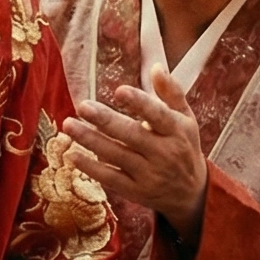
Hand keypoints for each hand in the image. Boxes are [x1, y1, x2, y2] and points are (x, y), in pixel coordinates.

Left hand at [63, 68, 207, 247]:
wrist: (191, 193)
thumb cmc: (184, 146)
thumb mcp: (186, 119)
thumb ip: (171, 92)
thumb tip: (156, 66)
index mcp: (177, 131)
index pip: (158, 115)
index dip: (139, 103)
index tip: (119, 91)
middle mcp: (164, 153)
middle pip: (132, 135)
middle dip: (105, 121)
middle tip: (82, 106)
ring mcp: (149, 174)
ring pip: (116, 156)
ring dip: (90, 140)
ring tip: (69, 125)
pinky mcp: (136, 191)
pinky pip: (110, 178)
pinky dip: (90, 167)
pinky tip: (72, 154)